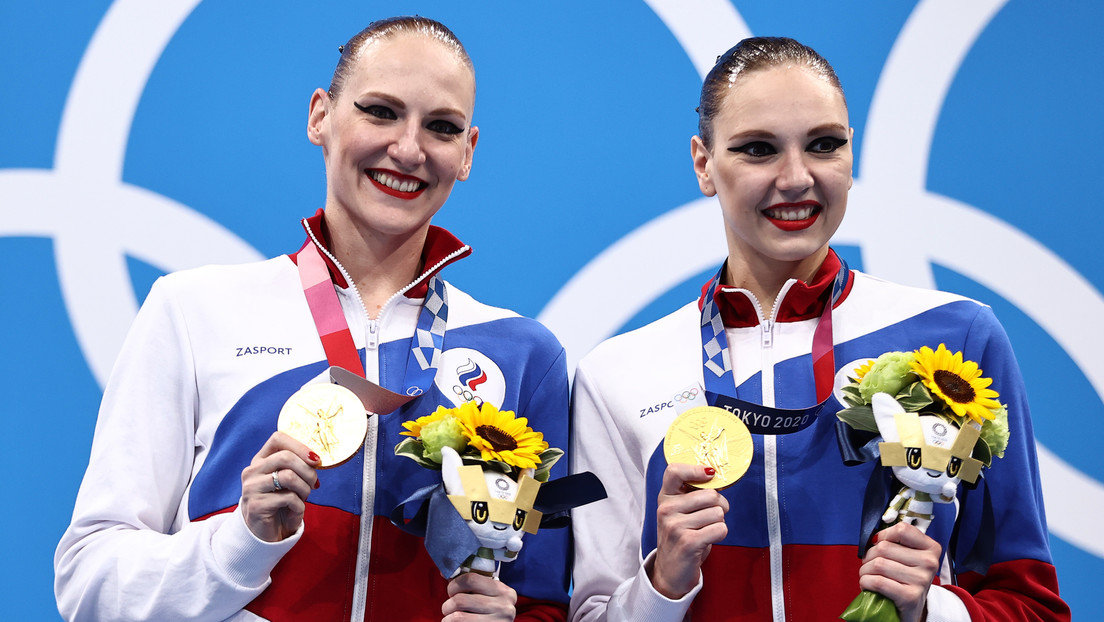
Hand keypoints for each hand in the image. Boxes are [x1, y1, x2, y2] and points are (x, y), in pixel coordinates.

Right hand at [239, 431, 321, 541]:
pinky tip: (295, 510)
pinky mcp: (255, 506)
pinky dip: (299, 505)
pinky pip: (288, 498)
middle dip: (307, 470)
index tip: (315, 459)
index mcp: (260, 460)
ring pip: (288, 477)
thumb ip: (297, 466)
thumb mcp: (289, 481)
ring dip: (305, 488)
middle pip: (286, 457)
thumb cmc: (281, 504)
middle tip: (314, 483)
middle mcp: (252, 471)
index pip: (278, 438)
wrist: (265, 534)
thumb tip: (316, 458)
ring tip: (304, 497)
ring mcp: (251, 488)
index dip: (300, 445)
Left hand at [441, 572, 516, 620]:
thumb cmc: (489, 612)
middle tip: (449, 607)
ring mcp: (497, 621)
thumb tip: (445, 573)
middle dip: (448, 604)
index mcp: (503, 590)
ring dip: (448, 617)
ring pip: (458, 616)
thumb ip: (470, 583)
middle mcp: (503, 605)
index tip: (452, 591)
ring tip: (450, 618)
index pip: (471, 579)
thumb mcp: (487, 595)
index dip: (455, 584)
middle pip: (461, 599)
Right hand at [649, 463, 728, 599]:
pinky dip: (720, 534)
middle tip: (711, 516)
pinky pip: (720, 529)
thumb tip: (715, 476)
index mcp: (664, 498)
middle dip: (720, 505)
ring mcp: (675, 526)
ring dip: (719, 522)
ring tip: (705, 530)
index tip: (710, 473)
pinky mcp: (688, 542)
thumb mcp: (679, 512)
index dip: (695, 469)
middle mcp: (666, 509)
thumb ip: (692, 494)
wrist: (671, 571)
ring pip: (718, 513)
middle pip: (711, 494)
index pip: (674, 471)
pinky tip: (708, 539)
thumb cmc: (681, 537)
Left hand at [858, 522, 941, 621]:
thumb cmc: (904, 580)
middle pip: (884, 547)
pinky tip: (868, 585)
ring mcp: (921, 580)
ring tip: (869, 576)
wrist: (911, 610)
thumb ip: (896, 542)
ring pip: (878, 564)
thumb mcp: (907, 557)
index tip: (879, 543)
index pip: (901, 529)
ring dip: (865, 571)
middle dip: (869, 556)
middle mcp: (929, 563)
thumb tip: (874, 537)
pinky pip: (877, 581)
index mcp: (931, 548)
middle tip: (870, 565)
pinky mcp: (910, 596)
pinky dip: (866, 582)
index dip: (883, 535)